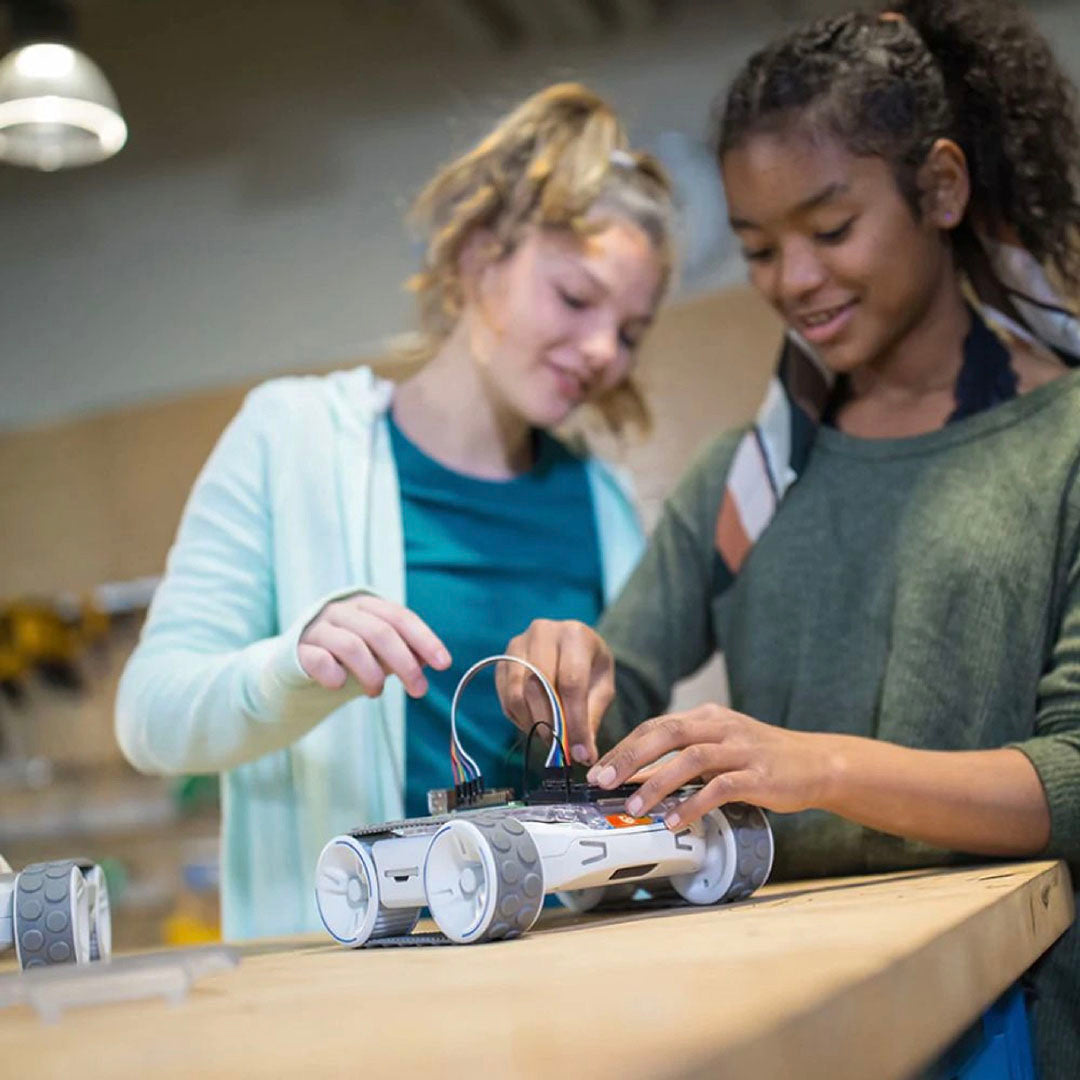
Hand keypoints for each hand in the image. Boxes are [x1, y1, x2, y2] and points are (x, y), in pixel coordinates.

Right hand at [298, 594, 450, 695]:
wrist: (294, 667)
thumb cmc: (344, 657)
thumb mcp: (376, 653)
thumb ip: (401, 652)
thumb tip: (428, 660)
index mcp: (365, 605)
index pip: (400, 617)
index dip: (424, 639)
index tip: (444, 664)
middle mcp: (341, 611)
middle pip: (380, 632)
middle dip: (405, 663)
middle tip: (419, 689)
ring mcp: (317, 628)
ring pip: (352, 646)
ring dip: (372, 673)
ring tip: (376, 691)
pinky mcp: (297, 650)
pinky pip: (320, 660)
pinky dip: (335, 675)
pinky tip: (339, 686)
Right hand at [496, 619, 613, 765]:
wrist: (571, 645)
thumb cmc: (590, 666)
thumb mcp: (602, 688)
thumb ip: (592, 718)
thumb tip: (582, 755)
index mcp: (574, 634)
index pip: (571, 681)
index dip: (574, 720)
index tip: (579, 751)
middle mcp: (542, 632)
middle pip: (539, 685)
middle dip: (550, 724)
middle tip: (560, 750)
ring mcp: (517, 644)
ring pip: (517, 693)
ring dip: (532, 724)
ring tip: (549, 738)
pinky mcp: (502, 659)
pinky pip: (505, 697)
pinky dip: (519, 718)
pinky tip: (535, 724)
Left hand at [586, 703, 835, 827]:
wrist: (817, 763)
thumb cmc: (760, 759)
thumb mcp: (719, 749)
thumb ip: (681, 759)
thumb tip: (634, 780)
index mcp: (707, 717)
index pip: (657, 725)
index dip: (625, 746)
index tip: (599, 770)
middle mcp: (721, 726)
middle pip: (667, 733)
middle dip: (631, 757)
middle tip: (604, 782)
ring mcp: (741, 749)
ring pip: (691, 759)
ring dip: (657, 783)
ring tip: (634, 807)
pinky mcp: (759, 775)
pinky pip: (720, 787)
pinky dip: (693, 804)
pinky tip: (675, 821)